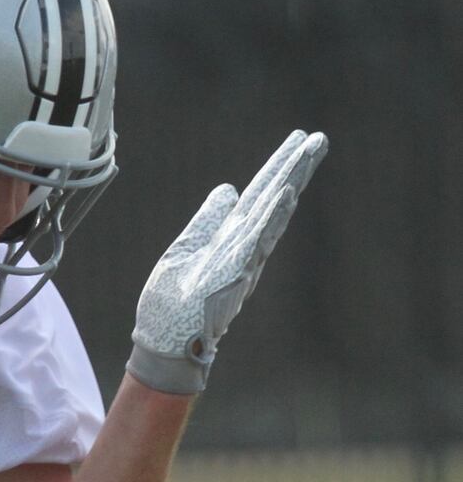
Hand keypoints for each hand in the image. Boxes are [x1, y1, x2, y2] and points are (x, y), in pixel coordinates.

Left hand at [126, 129, 327, 394]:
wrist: (163, 344)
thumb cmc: (174, 305)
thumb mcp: (187, 250)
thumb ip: (208, 221)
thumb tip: (228, 188)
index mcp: (231, 239)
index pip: (258, 196)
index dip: (276, 167)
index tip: (298, 139)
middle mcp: (243, 248)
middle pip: (271, 200)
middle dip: (293, 169)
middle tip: (318, 138)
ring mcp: (242, 260)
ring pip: (271, 216)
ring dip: (290, 184)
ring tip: (308, 154)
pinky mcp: (235, 275)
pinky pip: (257, 242)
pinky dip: (273, 217)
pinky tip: (286, 193)